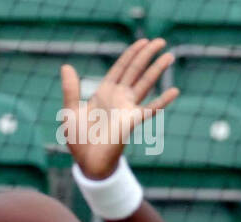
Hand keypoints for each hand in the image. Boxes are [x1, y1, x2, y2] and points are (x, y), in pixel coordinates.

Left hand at [61, 37, 179, 180]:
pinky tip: (174, 91)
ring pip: (145, 84)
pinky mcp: (132, 122)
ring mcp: (127, 109)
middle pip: (136, 71)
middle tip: (161, 41)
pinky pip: (150, 109)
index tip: (143, 41)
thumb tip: (66, 66)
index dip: (131, 54)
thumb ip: (70, 90)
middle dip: (147, 55)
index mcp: (104, 93)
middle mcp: (118, 98)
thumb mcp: (70, 112)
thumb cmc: (79, 140)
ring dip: (157, 70)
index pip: (121, 68)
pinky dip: (162, 101)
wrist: (87, 162)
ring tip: (170, 56)